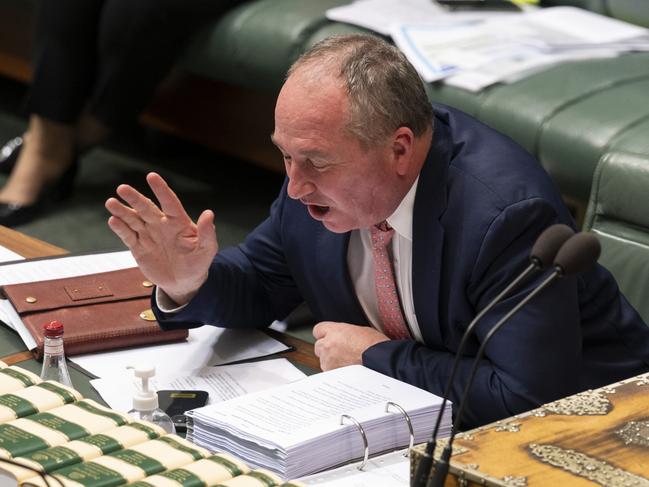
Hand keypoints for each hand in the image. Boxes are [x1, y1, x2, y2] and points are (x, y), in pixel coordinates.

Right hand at [105, 172, 217, 304]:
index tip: (152, 176)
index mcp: (178, 222)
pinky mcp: (139, 248)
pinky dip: (120, 228)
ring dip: (122, 211)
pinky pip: (128, 236)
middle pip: (146, 208)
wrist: (184, 282)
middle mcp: (161, 225)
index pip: (169, 202)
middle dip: (134, 198)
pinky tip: (113, 220)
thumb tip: (209, 214)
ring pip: (133, 219)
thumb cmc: (198, 263)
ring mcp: (148, 235)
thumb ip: (207, 233)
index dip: (161, 190)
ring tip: (111, 202)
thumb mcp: (207, 250)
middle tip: (122, 188)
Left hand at [313, 322, 389, 370]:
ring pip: (324, 360)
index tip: (328, 337)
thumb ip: (345, 333)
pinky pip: (330, 372)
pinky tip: (348, 369)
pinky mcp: (332, 374)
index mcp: (335, 331)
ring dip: (331, 361)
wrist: (381, 360)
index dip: (324, 334)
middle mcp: (328, 345)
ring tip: (347, 361)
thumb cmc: (374, 345)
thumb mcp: (360, 330)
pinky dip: (336, 371)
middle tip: (339, 351)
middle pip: (318, 346)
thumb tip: (343, 336)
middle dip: (327, 348)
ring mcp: (329, 361)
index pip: (318, 330)